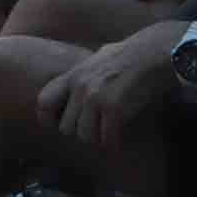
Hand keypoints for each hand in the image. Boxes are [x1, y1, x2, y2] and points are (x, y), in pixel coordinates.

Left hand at [37, 24, 180, 152]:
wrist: (153, 53)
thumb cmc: (129, 56)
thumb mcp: (95, 60)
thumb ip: (81, 76)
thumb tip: (73, 86)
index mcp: (72, 75)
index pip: (43, 102)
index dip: (49, 119)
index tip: (60, 125)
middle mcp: (79, 87)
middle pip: (66, 127)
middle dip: (82, 132)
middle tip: (96, 130)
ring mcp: (95, 98)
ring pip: (85, 136)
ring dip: (98, 139)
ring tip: (108, 133)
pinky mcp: (113, 108)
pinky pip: (106, 138)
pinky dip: (114, 143)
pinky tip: (119, 139)